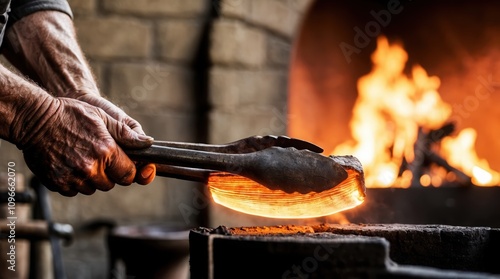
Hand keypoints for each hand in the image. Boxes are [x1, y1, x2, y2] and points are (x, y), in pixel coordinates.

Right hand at [18, 97, 153, 195]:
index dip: (126, 170)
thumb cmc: (70, 114)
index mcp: (106, 150)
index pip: (128, 174)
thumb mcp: (102, 117)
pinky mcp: (58, 184)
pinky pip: (74, 191)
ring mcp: (73, 177)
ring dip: (91, 179)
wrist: (34, 119)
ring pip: (92, 188)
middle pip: (110, 184)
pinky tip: (68, 164)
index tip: (121, 165)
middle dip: (108, 174)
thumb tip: (148, 143)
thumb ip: (126, 133)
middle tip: (96, 157)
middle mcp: (91, 167)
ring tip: (80, 158)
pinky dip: (74, 182)